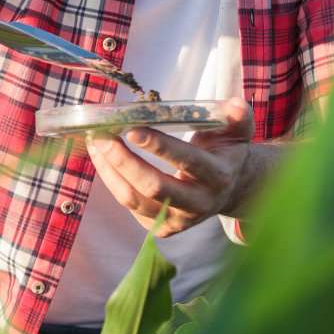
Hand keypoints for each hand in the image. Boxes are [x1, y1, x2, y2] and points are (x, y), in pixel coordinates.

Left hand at [85, 97, 255, 236]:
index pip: (187, 162)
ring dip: (109, 170)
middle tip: (102, 136)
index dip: (159, 147)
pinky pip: (128, 204)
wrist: (230, 190)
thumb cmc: (225, 153)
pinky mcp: (162, 228)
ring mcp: (178, 220)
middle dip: (124, 161)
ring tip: (96, 143)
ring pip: (134, 199)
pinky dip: (110, 179)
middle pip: (155, 187)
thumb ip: (238, 117)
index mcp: (218, 176)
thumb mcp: (237, 133)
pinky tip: (101, 157)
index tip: (132, 129)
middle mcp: (199, 204)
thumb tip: (235, 104)